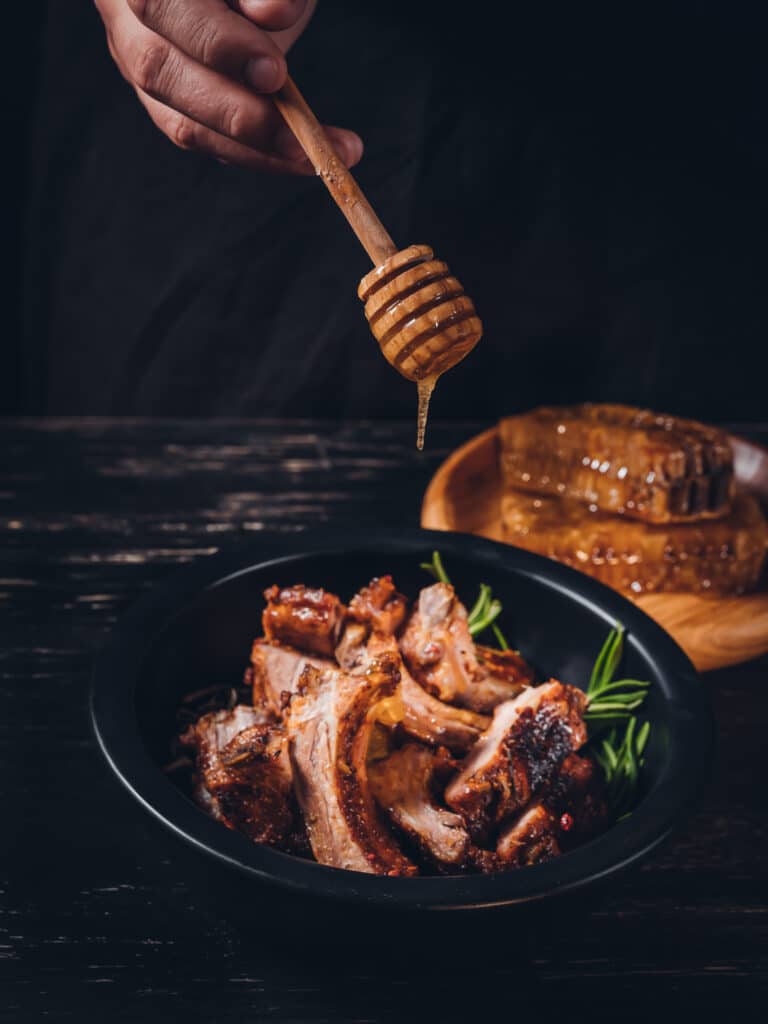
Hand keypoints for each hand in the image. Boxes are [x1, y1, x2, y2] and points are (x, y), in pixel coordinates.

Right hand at [94, 0, 362, 172]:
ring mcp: (133, 58)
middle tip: (301, 135)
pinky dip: (253, 152)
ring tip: (315, 155)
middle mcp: (120, 14)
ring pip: (179, 121)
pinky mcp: (161, 99)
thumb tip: (273, 12)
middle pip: (160, 72)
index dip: (218, 44)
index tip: (275, 73)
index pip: (158, 4)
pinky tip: (298, 156)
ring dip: (254, 148)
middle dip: (237, 111)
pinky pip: (202, 137)